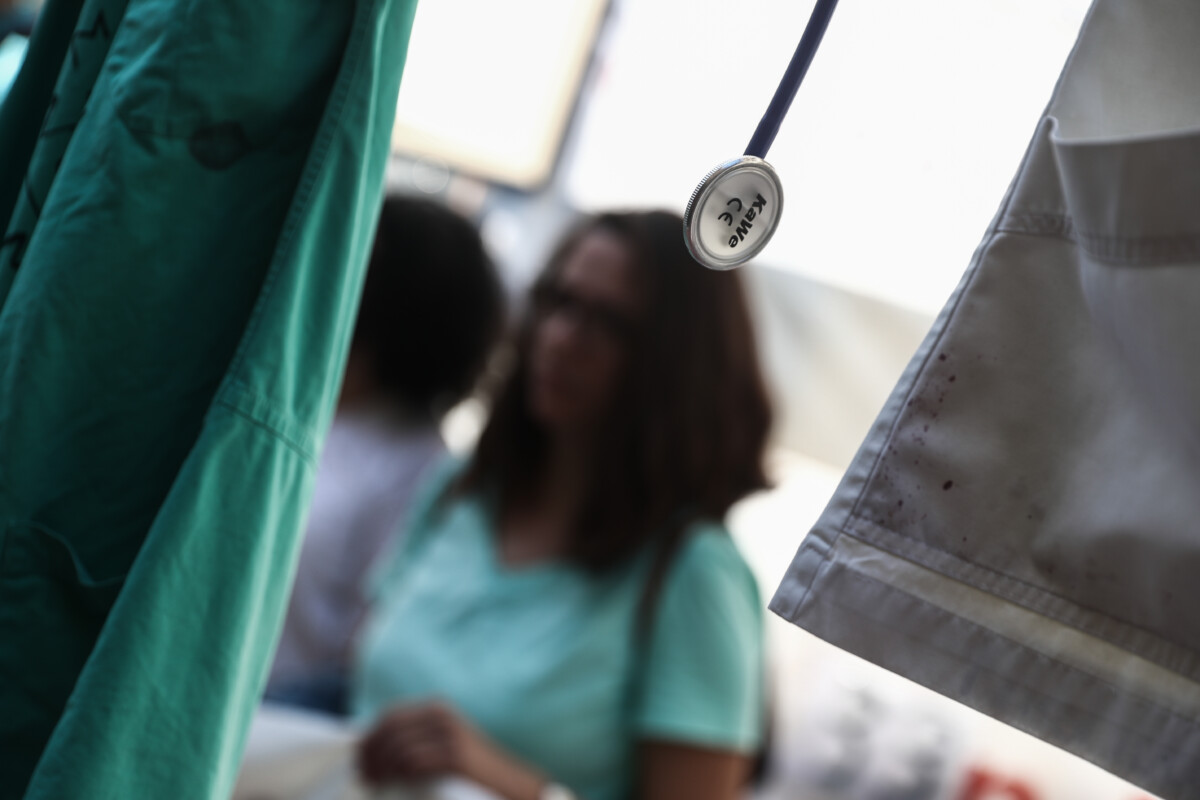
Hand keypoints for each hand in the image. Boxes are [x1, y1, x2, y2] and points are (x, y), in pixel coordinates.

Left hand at [357, 701, 494, 785]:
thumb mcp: (442, 743)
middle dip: (369, 751)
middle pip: (390, 729)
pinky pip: (413, 763)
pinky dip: (397, 774)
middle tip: (361, 774)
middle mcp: (442, 716)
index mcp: (437, 708)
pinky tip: (391, 784)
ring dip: (379, 767)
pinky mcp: (454, 757)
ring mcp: (449, 735)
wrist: (508, 782)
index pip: (390, 715)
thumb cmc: (470, 769)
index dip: (369, 736)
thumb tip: (371, 747)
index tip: (357, 758)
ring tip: (372, 783)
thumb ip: (415, 738)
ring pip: (398, 748)